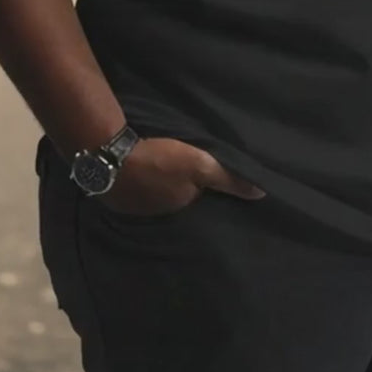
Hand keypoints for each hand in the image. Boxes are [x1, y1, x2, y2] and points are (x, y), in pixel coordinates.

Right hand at [98, 137, 265, 215]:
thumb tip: (262, 195)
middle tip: (183, 168)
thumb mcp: (200, 166)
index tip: (205, 175)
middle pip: (176, 198)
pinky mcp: (117, 196)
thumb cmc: (160, 161)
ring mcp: (135, 208)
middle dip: (180, 186)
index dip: (203, 186)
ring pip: (155, 195)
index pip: (198, 199)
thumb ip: (228, 179)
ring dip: (158, 184)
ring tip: (162, 167)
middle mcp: (159, 214)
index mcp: (181, 207)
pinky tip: (139, 169)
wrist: (109, 157)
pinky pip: (135, 190)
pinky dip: (139, 181)